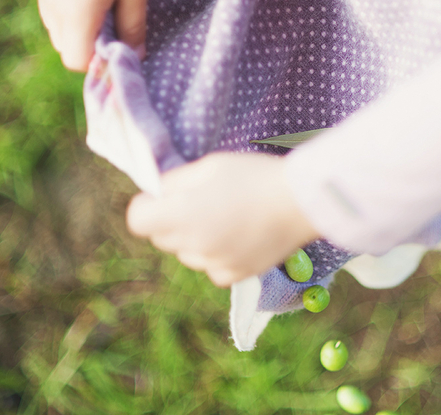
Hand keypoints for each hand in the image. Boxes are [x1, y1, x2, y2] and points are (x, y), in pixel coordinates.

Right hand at [35, 0, 148, 71]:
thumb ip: (134, 29)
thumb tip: (135, 55)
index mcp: (76, 13)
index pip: (76, 60)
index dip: (98, 60)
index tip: (118, 46)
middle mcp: (51, 3)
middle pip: (64, 45)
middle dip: (88, 44)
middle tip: (114, 23)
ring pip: (55, 24)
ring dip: (77, 25)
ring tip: (102, 2)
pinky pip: (50, 0)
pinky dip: (67, 4)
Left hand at [126, 153, 318, 286]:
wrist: (303, 201)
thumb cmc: (256, 176)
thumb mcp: (211, 165)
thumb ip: (176, 181)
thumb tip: (159, 193)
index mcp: (182, 215)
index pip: (138, 220)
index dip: (148, 205)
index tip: (165, 196)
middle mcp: (194, 245)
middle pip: (162, 239)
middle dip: (172, 221)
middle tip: (202, 202)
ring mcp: (215, 264)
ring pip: (188, 255)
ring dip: (196, 240)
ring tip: (228, 219)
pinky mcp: (237, 275)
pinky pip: (212, 269)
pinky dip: (218, 256)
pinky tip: (239, 237)